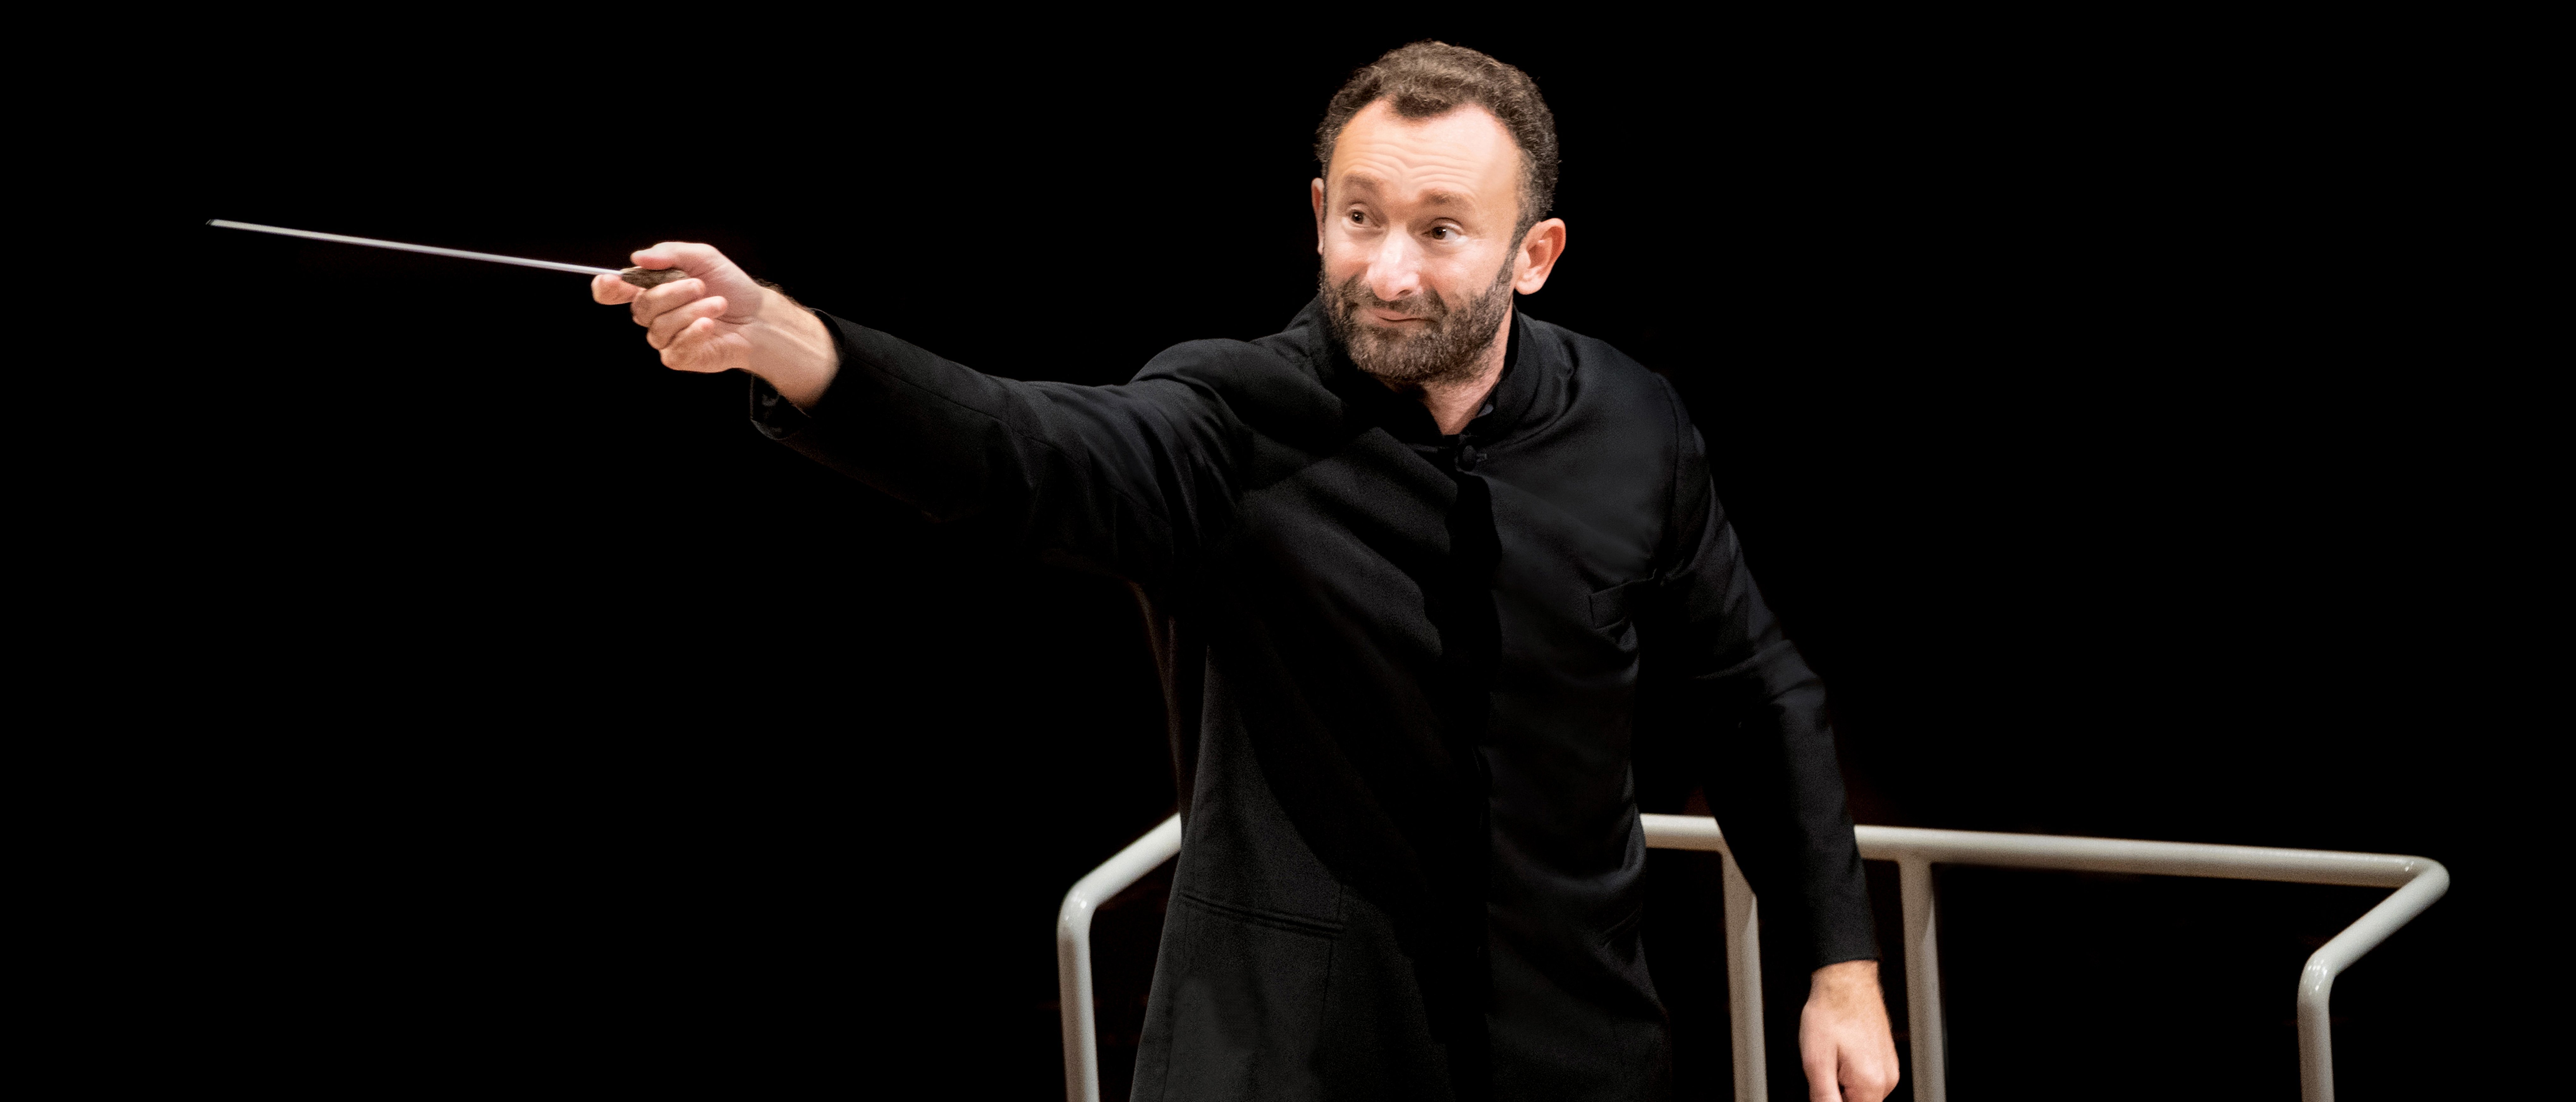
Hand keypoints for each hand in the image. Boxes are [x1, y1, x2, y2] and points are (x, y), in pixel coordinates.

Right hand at [590, 242, 836, 405]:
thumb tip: (637, 257)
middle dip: (672, 292)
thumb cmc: (730, 286)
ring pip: (659, 327)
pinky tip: (710, 325)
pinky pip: (673, 348)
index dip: (606, 288)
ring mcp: (665, 338)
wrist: (758, 316)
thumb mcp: (703, 258)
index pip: (613, 292)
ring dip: (692, 311)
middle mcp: (654, 315)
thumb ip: (670, 253)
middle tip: (700, 285)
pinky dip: (694, 332)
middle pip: (641, 306)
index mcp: (652, 289)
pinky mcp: (680, 357)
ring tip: (718, 304)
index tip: (612, 281)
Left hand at [1799, 960, 1900, 1100]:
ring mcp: (1889, 1068)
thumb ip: (1823, 1098)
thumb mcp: (1816, 1062)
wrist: (1845, 980)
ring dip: (1843, 1084)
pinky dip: (1851, 1072)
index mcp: (1871, 1083)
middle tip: (1825, 1070)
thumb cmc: (1832, 1012)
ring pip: (1861, 1093)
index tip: (1824, 1087)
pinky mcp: (1886, 1059)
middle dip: (1837, 1094)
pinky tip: (1840, 1052)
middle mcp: (1887, 1079)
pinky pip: (1867, 1078)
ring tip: (1832, 1056)